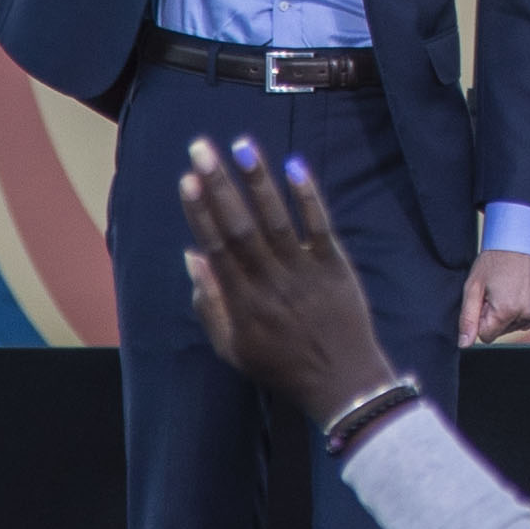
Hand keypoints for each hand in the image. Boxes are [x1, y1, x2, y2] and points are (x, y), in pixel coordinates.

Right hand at [181, 136, 396, 424]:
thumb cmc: (282, 366)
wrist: (343, 383)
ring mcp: (305, 273)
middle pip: (241, 226)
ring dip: (257, 181)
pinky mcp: (335, 267)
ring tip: (241, 145)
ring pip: (277, 219)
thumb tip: (192, 256)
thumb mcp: (234, 349)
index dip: (200, 212)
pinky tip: (294, 164)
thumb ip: (209, 305)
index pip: (216, 248)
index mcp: (243, 303)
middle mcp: (271, 283)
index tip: (187, 180)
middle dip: (219, 185)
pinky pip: (320, 226)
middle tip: (201, 148)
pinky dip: (307, 196)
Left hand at [458, 248, 529, 346]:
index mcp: (506, 310)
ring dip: (510, 313)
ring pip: (517, 326)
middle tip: (496, 291)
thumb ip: (468, 319)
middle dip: (496, 316)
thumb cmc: (494, 260)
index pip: (486, 336)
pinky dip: (524, 308)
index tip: (484, 300)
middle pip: (502, 332)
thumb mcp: (473, 287)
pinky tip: (520, 290)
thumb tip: (465, 344)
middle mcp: (527, 312)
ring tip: (508, 288)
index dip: (481, 318)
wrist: (520, 239)